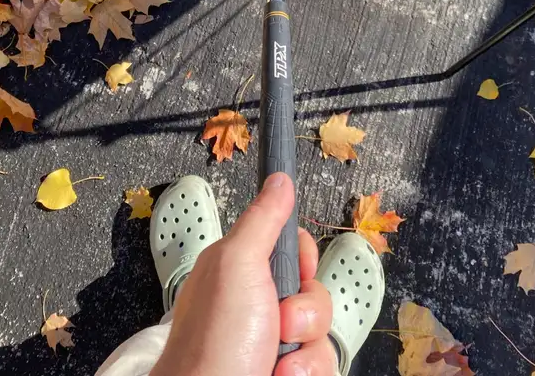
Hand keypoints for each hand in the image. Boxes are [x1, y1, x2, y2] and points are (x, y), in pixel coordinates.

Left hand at [151, 173, 335, 375]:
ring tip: (274, 364)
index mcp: (242, 272)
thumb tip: (278, 178)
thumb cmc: (211, 344)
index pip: (293, 248)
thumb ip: (263, 220)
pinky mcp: (288, 374)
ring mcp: (273, 345)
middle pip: (315, 290)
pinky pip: (322, 367)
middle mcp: (258, 307)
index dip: (302, 258)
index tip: (296, 270)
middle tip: (278, 320)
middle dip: (306, 310)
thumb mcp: (237, 265)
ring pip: (322, 334)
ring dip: (304, 351)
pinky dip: (304, 375)